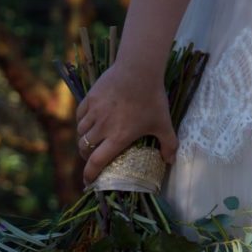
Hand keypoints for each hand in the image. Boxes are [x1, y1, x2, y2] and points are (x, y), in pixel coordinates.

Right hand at [76, 61, 178, 185]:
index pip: (97, 162)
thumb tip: (170, 161)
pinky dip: (81, 122)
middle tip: (91, 158)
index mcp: (118, 138)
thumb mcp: (163, 123)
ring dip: (83, 139)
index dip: (90, 174)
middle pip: (84, 148)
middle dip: (86, 156)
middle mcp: (102, 127)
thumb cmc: (151, 98)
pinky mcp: (90, 98)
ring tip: (89, 140)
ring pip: (80, 132)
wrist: (138, 69)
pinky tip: (87, 122)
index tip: (88, 181)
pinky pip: (80, 115)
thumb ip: (169, 144)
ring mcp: (94, 112)